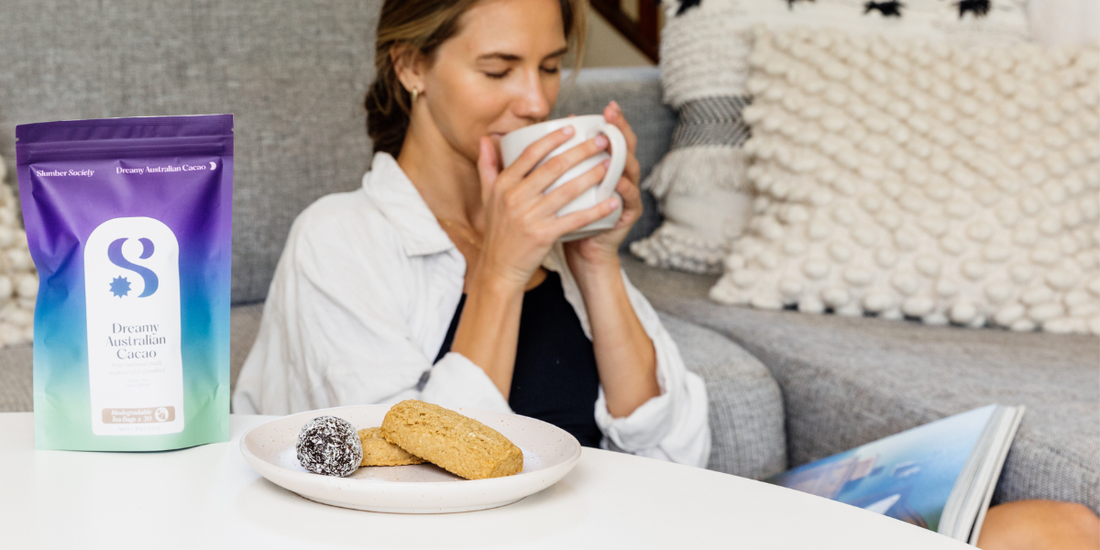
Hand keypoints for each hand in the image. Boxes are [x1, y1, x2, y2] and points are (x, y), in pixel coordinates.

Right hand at [475, 127, 620, 290]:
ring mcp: (530, 217)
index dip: (552, 139)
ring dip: (592, 176)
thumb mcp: (487, 196)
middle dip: (580, 151)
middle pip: (553, 167)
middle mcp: (515, 198)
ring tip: (609, 165)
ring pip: (567, 190)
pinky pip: (575, 219)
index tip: (571, 127)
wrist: (499, 268)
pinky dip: (595, 210)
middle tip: (601, 141)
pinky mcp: (543, 235)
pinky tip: (612, 202)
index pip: (530, 154)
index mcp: (504, 185)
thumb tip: (486, 138)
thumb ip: (487, 165)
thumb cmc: (498, 230)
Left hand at [564, 101, 642, 272]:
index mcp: (605, 167)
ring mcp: (626, 195)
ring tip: (613, 144)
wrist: (580, 252)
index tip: (607, 106)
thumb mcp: (554, 187)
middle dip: (621, 129)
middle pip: (626, 147)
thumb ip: (548, 161)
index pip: (612, 138)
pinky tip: (617, 181)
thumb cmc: (566, 217)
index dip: (612, 122)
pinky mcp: (627, 215)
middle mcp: (620, 177)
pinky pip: (628, 200)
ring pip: (630, 170)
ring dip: (622, 156)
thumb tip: (533, 134)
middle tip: (612, 115)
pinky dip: (623, 190)